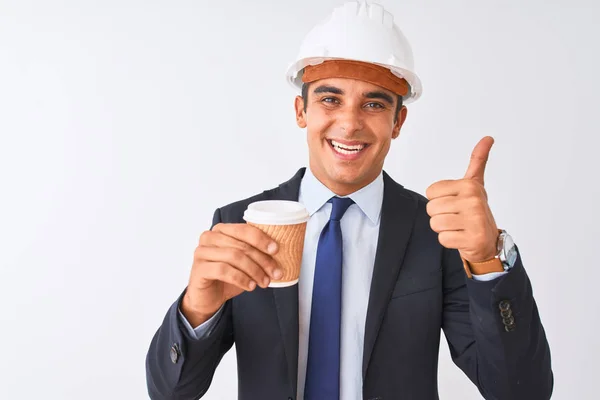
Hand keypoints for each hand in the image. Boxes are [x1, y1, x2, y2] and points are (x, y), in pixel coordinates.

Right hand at [181, 223, 282, 326]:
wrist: (207, 298)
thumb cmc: (227, 276)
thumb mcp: (243, 262)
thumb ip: (254, 252)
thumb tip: (278, 252)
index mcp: (221, 230)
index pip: (244, 229)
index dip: (261, 239)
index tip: (276, 250)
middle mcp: (209, 237)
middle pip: (241, 245)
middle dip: (262, 260)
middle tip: (275, 272)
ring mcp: (201, 252)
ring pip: (234, 257)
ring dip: (254, 270)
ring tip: (264, 282)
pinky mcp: (199, 269)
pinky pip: (224, 270)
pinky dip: (241, 278)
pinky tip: (251, 286)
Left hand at [425, 136, 499, 262]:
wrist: (488, 242)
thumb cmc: (475, 212)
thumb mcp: (475, 184)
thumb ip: (478, 161)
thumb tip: (488, 138)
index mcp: (469, 185)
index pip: (430, 192)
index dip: (438, 200)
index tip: (454, 203)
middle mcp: (474, 200)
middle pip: (431, 208)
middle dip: (440, 215)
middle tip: (457, 218)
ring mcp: (475, 221)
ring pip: (435, 223)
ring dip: (443, 229)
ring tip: (458, 227)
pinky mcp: (472, 239)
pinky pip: (443, 239)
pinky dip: (449, 241)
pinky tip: (462, 238)